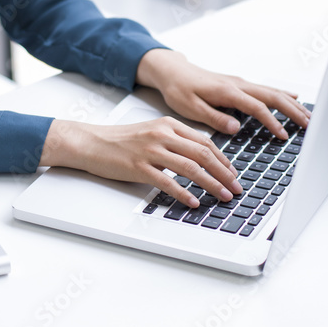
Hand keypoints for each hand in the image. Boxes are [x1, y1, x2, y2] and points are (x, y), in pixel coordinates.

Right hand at [40, 117, 243, 208]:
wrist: (91, 142)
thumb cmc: (121, 140)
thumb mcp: (152, 131)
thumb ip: (175, 140)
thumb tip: (201, 157)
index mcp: (168, 124)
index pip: (204, 142)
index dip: (223, 159)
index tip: (233, 173)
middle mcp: (162, 134)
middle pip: (203, 154)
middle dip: (224, 173)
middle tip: (236, 188)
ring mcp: (150, 150)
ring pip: (190, 168)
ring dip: (211, 184)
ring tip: (222, 196)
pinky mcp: (139, 166)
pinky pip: (167, 182)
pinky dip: (183, 193)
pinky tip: (193, 202)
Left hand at [135, 48, 310, 139]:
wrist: (172, 70)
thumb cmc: (178, 88)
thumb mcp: (190, 107)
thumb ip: (214, 117)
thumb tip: (236, 127)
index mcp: (227, 91)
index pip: (257, 107)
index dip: (272, 122)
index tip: (284, 136)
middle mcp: (237, 84)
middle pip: (273, 96)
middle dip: (294, 110)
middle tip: (311, 125)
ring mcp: (240, 83)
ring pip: (273, 91)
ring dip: (292, 104)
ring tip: (308, 116)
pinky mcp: (239, 85)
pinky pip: (266, 90)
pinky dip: (283, 95)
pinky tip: (293, 99)